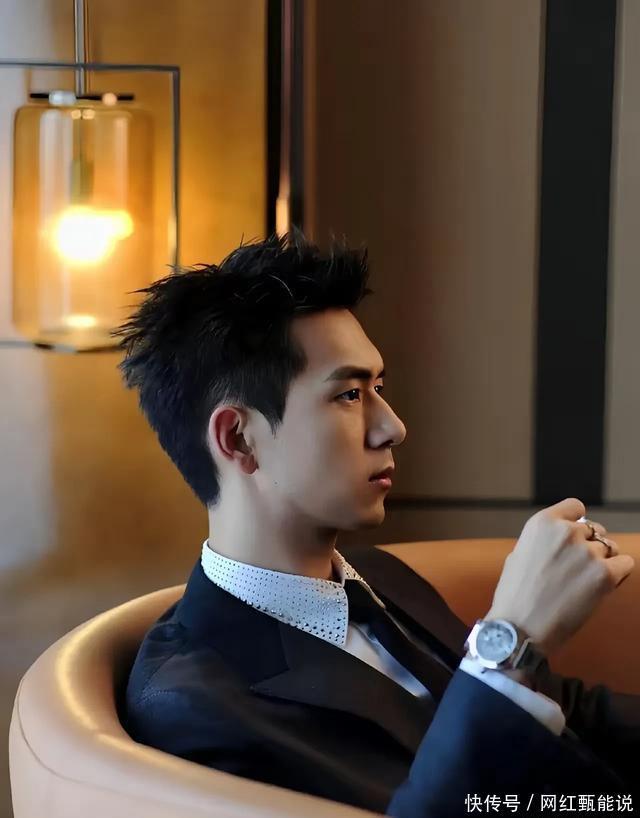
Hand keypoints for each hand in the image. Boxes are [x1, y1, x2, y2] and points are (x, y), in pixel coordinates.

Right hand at [486, 498, 633, 655]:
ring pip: (610, 548)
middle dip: (589, 546)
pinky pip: (626, 564)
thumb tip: (563, 541)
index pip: (576, 507)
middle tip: (577, 569)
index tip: (573, 538)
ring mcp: (588, 552)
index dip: (576, 523)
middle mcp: (567, 532)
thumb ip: (544, 542)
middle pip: (594, 530)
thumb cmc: (515, 595)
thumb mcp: (520, 554)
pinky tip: (602, 586)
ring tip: (585, 582)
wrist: (520, 628)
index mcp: (543, 523)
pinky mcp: (605, 575)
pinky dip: (618, 574)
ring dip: (602, 562)